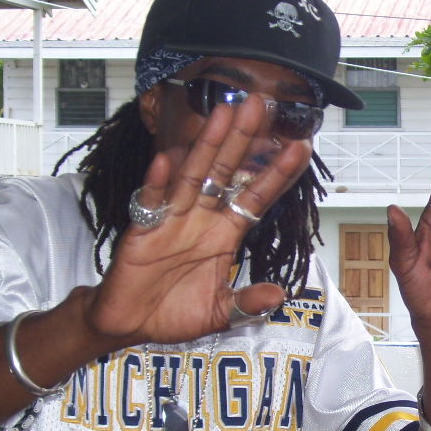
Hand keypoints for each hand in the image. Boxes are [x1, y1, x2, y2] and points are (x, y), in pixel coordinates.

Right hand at [82, 97, 311, 349]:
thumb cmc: (173, 313)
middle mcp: (201, 219)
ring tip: (222, 114)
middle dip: (243, 140)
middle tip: (261, 105)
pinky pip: (150, 203)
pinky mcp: (141, 230)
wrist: (129, 325)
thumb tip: (279, 295)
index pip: (256, 197)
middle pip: (226, 173)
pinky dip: (157, 183)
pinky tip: (167, 160)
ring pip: (193, 176)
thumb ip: (247, 302)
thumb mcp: (220, 313)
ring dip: (207, 146)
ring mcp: (171, 220)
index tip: (301, 147)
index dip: (277, 173)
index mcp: (224, 234)